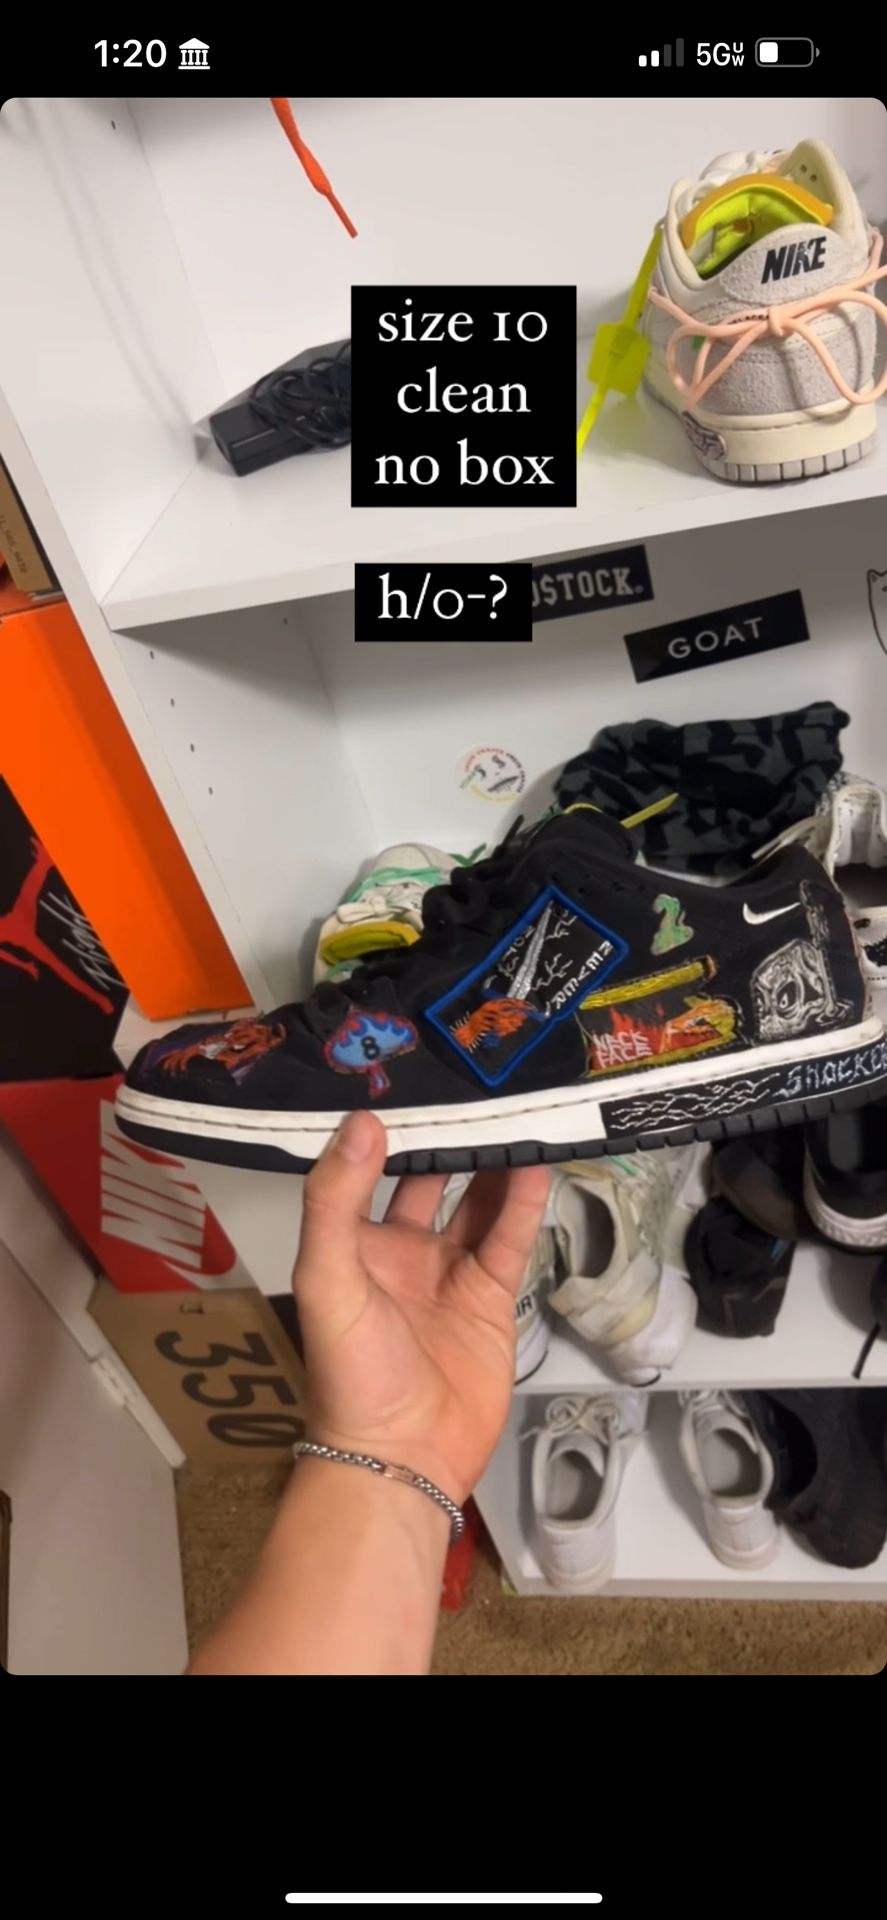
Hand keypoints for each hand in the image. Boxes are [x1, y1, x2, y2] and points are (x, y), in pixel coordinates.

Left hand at [292, 1111, 549, 1505]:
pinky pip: (510, 1238)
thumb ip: (336, 1199)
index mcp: (352, 1242)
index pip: (369, 1169)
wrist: (402, 1455)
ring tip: (514, 1111)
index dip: (387, 1129)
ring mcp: (449, 1273)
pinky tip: (536, 1162)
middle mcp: (401, 1250)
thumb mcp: (326, 1277)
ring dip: (492, 1163)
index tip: (409, 1077)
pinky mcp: (491, 1297)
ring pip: (477, 1203)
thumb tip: (363, 1121)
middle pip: (429, 1179)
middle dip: (449, 1139)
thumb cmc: (350, 1371)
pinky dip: (524, 1202)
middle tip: (476, 1084)